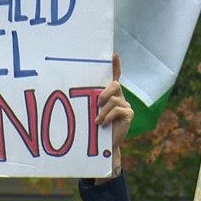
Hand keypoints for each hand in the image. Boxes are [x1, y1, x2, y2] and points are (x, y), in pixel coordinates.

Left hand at [95, 53, 131, 178]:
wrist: (104, 146)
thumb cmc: (94, 128)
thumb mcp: (90, 112)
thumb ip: (89, 101)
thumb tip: (72, 91)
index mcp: (109, 94)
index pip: (114, 76)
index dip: (115, 65)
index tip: (113, 54)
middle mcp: (119, 96)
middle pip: (114, 84)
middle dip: (105, 92)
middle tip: (97, 103)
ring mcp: (125, 105)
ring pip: (114, 99)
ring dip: (103, 110)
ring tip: (97, 121)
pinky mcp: (129, 114)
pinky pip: (117, 109)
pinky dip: (108, 116)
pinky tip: (102, 124)